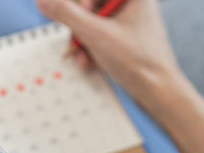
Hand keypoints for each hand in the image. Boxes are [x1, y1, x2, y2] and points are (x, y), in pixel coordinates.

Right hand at [37, 0, 186, 105]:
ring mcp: (131, 23)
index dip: (81, 4)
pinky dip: (92, 49)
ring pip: (94, 23)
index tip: (75, 16)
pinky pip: (101, 37)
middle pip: (92, 5)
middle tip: (77, 41)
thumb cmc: (139, 62)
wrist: (159, 93)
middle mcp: (134, 4)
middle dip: (79, 27)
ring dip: (83, 41)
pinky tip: (89, 63)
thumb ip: (66, 14)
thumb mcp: (95, 34)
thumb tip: (43, 1)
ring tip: (82, 58)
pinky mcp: (127, 40)